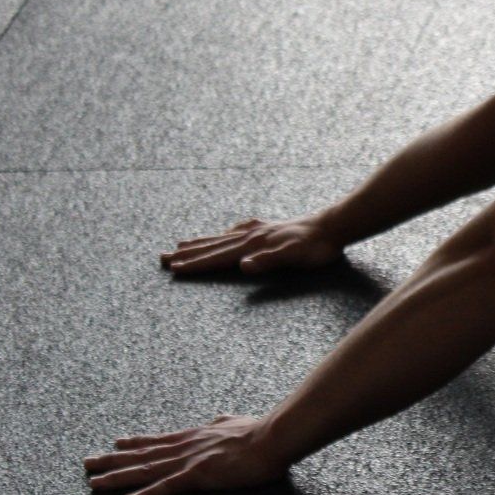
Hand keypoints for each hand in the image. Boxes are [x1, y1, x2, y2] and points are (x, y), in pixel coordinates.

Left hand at [83, 414, 288, 494]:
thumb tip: (217, 419)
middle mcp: (185, 447)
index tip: (114, 444)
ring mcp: (189, 461)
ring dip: (117, 477)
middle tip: (87, 464)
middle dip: (112, 461)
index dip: (134, 443)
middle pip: (141, 455)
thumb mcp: (235, 421)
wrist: (272, 437)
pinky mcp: (198, 476)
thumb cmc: (260, 431)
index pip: (157, 441)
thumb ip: (222, 422)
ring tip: (94, 483)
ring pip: (145, 470)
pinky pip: (166, 488)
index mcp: (194, 436)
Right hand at [161, 214, 343, 276]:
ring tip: (178, 245)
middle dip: (186, 254)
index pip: (217, 257)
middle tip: (161, 258)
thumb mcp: (294, 257)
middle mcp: (250, 235)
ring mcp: (257, 230)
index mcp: (253, 245)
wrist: (332, 225)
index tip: (172, 269)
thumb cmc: (315, 247)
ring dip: (199, 243)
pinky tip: (222, 235)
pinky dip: (221, 235)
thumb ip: (268, 262)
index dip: (195, 264)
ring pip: (220, 238)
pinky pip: (235, 232)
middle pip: (212, 246)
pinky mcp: (266, 228)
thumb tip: (243, 266)